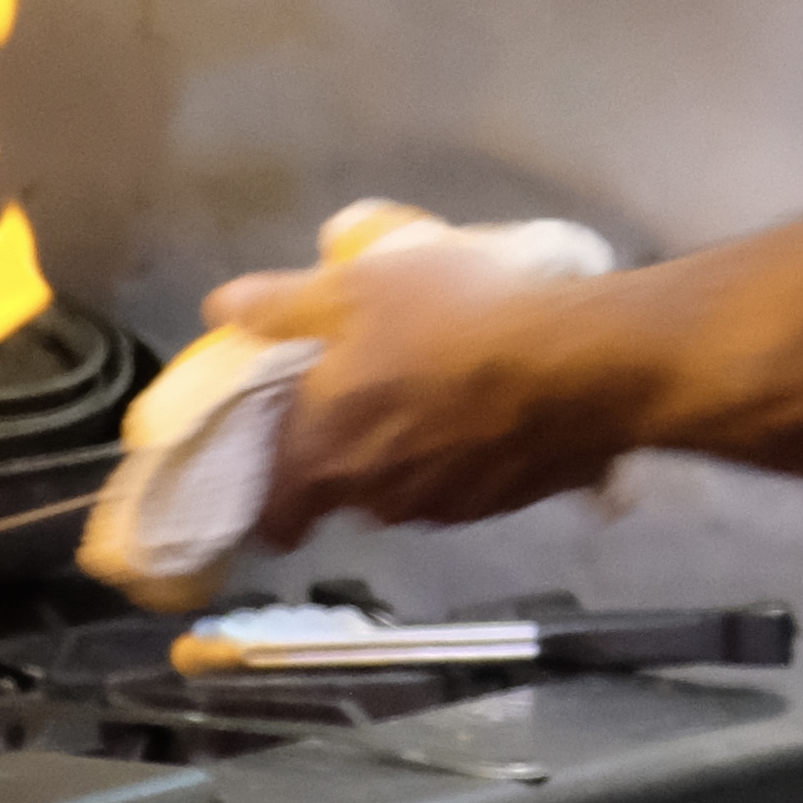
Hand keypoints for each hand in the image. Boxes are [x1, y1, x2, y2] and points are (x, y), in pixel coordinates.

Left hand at [211, 240, 634, 543]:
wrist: (581, 365)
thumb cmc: (453, 318)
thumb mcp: (356, 289)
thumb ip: (282, 305)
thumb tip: (221, 308)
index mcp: (325, 454)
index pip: (274, 513)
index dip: (268, 499)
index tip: (274, 476)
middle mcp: (376, 497)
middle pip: (341, 493)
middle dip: (344, 458)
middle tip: (363, 401)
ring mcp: (443, 507)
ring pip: (402, 491)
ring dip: (404, 458)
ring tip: (430, 397)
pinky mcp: (499, 504)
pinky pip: (459, 486)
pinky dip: (458, 458)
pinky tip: (484, 411)